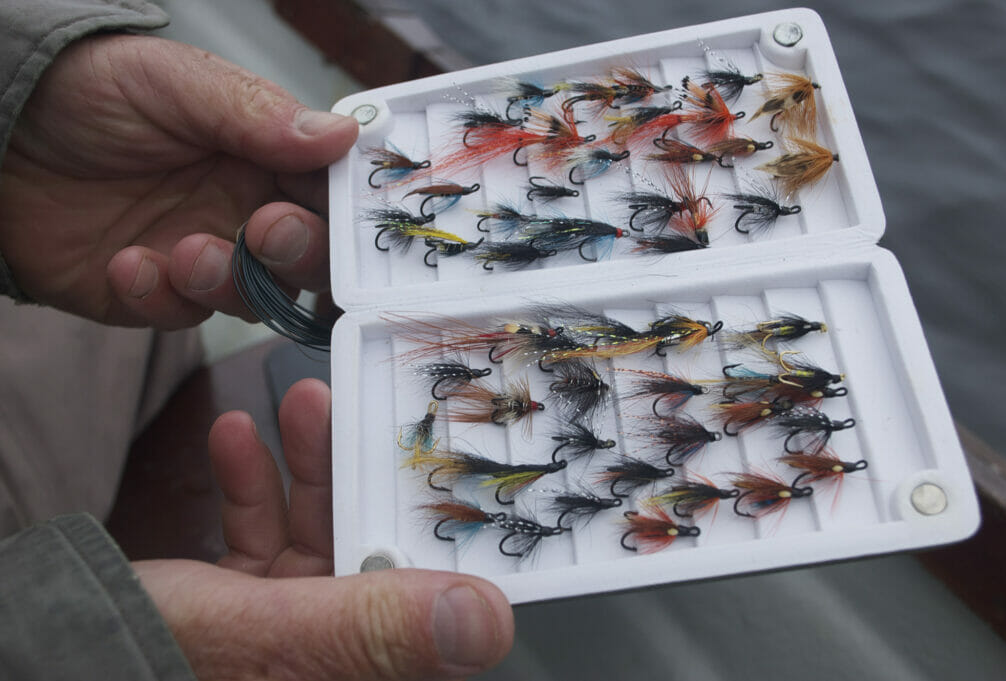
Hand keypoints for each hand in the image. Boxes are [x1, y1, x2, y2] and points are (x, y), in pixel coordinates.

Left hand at [0, 34, 355, 327]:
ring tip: (185, 252)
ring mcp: (203, 255)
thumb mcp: (172, 84)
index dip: (344, 210)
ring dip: (230, 282)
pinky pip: (182, 316)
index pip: (330, 192)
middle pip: (312, 258)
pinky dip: (160, 299)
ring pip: (258, 298)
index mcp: (263, 156)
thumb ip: (255, 113)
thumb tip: (341, 135)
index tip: (337, 213)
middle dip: (300, 252)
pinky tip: (126, 263)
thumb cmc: (87, 94)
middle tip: (264, 230)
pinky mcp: (155, 293)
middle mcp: (244, 210)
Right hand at [134, 379, 514, 679]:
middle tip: (360, 407)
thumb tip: (487, 621)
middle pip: (374, 550)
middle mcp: (327, 653)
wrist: (47, 647)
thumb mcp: (268, 632)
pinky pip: (262, 532)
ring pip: (318, 529)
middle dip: (360, 472)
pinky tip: (233, 437)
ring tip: (300, 401)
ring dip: (307, 462)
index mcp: (352, 669)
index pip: (432, 607)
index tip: (451, 468)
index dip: (451, 539)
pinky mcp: (244, 604)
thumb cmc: (143, 657)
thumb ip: (373, 625)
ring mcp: (286, 628)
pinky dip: (251, 483)